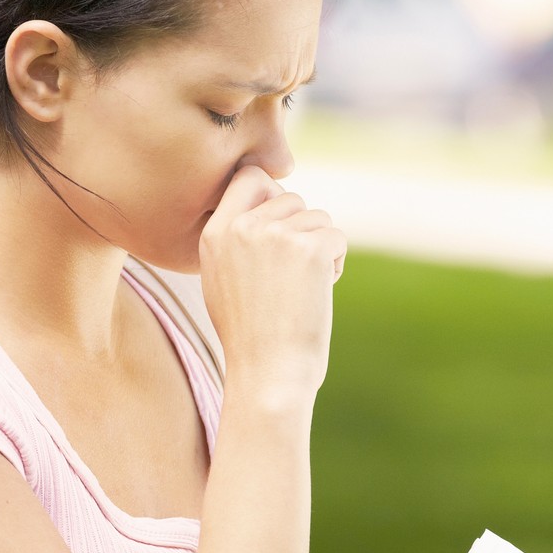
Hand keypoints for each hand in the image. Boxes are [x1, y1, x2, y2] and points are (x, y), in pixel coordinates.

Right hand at [199, 164, 346, 397]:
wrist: (267, 375)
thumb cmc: (249, 337)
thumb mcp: (222, 281)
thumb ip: (238, 240)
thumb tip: (273, 205)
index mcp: (215, 234)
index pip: (248, 177)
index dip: (271, 192)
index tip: (281, 223)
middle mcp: (242, 227)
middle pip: (291, 198)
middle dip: (301, 229)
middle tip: (294, 274)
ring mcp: (276, 235)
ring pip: (317, 217)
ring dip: (320, 248)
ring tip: (302, 289)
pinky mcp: (310, 248)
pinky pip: (336, 236)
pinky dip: (336, 263)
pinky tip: (318, 292)